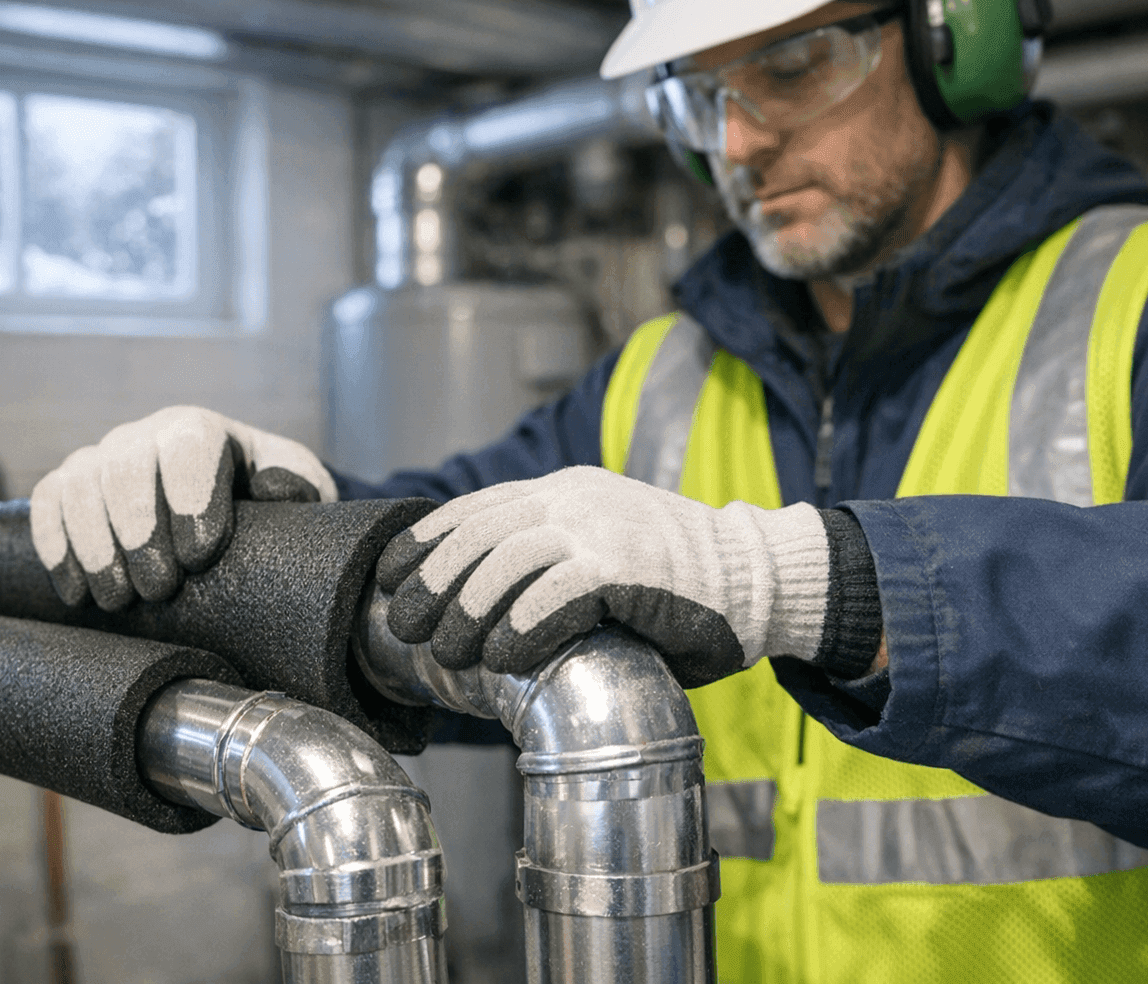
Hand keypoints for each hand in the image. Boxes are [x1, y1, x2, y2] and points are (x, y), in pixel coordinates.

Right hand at [30, 406, 336, 609]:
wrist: (226, 499)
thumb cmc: (264, 498)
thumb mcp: (297, 486)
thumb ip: (297, 484)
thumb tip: (274, 486)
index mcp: (199, 430)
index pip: (187, 446)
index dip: (189, 498)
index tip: (199, 556)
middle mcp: (143, 435)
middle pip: (125, 468)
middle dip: (138, 533)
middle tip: (158, 589)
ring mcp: (100, 458)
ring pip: (80, 487)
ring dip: (94, 547)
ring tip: (118, 600)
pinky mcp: (69, 486)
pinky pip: (48, 504)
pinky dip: (56, 546)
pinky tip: (76, 591)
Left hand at [374, 466, 828, 686]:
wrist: (756, 579)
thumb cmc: (675, 584)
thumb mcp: (600, 550)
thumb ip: (548, 563)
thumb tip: (478, 606)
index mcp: (563, 490)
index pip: (474, 508)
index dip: (425, 542)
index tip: (391, 577)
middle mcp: (574, 498)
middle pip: (478, 535)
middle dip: (433, 583)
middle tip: (407, 626)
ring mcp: (601, 528)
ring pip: (506, 563)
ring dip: (469, 612)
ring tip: (451, 652)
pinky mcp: (627, 567)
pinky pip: (556, 596)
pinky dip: (522, 629)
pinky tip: (505, 658)